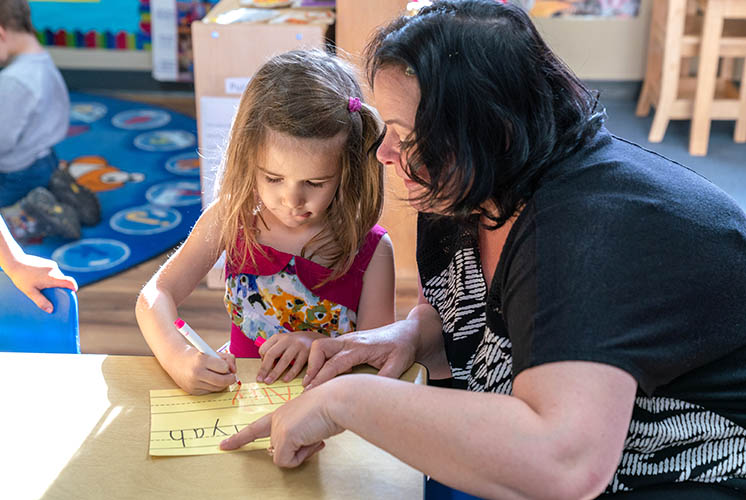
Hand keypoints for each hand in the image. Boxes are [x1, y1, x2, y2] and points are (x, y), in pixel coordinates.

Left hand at [6, 253, 77, 312]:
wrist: (15, 261)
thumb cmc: (22, 278)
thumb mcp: (30, 292)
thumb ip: (41, 301)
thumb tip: (51, 310)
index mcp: (52, 278)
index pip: (69, 282)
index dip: (73, 287)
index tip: (73, 292)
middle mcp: (54, 270)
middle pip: (63, 280)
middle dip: (59, 287)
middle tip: (49, 292)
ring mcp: (52, 265)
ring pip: (58, 276)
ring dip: (54, 281)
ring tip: (41, 284)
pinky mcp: (49, 262)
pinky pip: (54, 271)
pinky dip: (50, 276)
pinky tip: (39, 277)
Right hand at [169, 348, 237, 394]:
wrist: (174, 360)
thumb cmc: (195, 354)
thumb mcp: (210, 351)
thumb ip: (226, 358)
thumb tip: (234, 371)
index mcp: (201, 360)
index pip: (223, 367)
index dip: (228, 366)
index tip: (228, 366)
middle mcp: (196, 373)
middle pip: (222, 381)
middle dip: (230, 379)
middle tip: (232, 376)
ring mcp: (193, 384)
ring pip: (217, 388)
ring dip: (223, 383)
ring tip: (220, 376)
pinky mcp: (192, 391)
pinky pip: (210, 391)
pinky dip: (213, 386)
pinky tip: (210, 380)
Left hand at [220, 377, 344, 466]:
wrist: (337, 400)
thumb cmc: (332, 407)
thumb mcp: (311, 421)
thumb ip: (299, 434)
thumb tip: (295, 449)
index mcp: (283, 412)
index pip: (256, 427)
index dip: (240, 438)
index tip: (224, 445)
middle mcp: (277, 419)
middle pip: (276, 449)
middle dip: (296, 451)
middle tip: (313, 437)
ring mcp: (278, 427)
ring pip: (283, 456)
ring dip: (303, 452)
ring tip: (316, 434)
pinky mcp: (283, 437)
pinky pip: (287, 461)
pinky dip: (302, 456)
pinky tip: (313, 440)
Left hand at [257, 331, 326, 383]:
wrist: (313, 338)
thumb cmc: (294, 344)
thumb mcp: (282, 343)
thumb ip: (274, 352)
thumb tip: (266, 368)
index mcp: (278, 337)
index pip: (264, 348)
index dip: (261, 360)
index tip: (263, 369)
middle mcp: (287, 339)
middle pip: (271, 354)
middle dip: (264, 368)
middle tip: (260, 379)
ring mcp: (297, 345)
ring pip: (284, 361)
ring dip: (275, 373)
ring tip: (269, 381)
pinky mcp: (307, 352)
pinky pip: (297, 365)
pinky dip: (290, 374)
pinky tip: (285, 380)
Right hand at [303, 326, 415, 388]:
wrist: (406, 333)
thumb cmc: (402, 348)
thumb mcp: (398, 364)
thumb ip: (384, 378)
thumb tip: (370, 395)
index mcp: (360, 347)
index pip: (334, 363)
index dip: (321, 378)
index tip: (310, 391)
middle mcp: (350, 341)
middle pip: (319, 347)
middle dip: (311, 366)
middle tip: (308, 386)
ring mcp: (347, 340)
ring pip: (321, 346)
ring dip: (314, 363)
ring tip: (313, 383)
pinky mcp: (347, 342)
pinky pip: (328, 349)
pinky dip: (322, 361)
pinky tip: (327, 375)